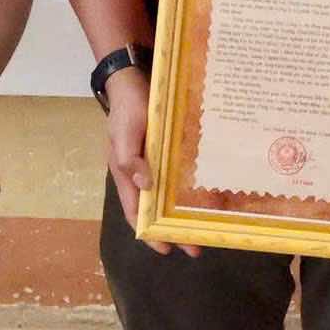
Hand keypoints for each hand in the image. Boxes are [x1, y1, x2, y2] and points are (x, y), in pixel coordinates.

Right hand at [101, 68, 199, 257]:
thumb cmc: (127, 109)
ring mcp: (155, 162)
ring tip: (204, 226)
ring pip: (169, 195)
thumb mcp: (124, 134)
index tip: (167, 249)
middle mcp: (141, 173)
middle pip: (156, 208)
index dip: (149, 232)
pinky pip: (178, 175)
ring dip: (183, 211)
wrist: (133, 80)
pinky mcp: (168, 150)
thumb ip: (130, 159)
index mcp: (126, 175)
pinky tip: (204, 196)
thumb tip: (145, 186)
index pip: (136, 212)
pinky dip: (187, 189)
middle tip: (196, 246)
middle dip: (173, 228)